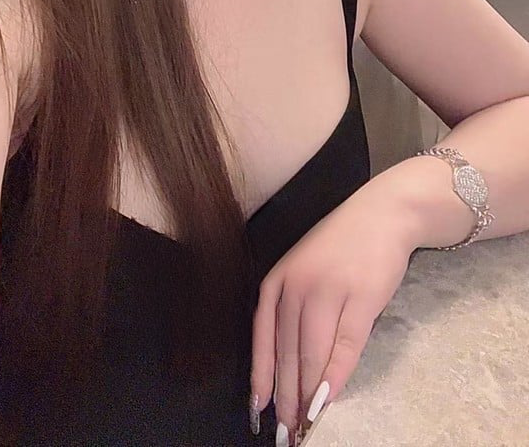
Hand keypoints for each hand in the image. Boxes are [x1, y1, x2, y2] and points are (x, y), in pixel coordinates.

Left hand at [249, 187, 416, 443]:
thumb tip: (286, 366)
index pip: (263, 337)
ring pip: (313, 355)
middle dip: (286, 397)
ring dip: (309, 395)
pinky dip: (337, 376)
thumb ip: (292, 311)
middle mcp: (298, 285)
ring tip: (307, 424)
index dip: (262, 378)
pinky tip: (331, 398)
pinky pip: (345, 346)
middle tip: (287, 432)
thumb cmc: (341, 246)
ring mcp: (330, 290)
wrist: (382, 215)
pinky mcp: (362, 297)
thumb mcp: (303, 270)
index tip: (259, 410)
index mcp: (278, 279)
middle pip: (288, 353)